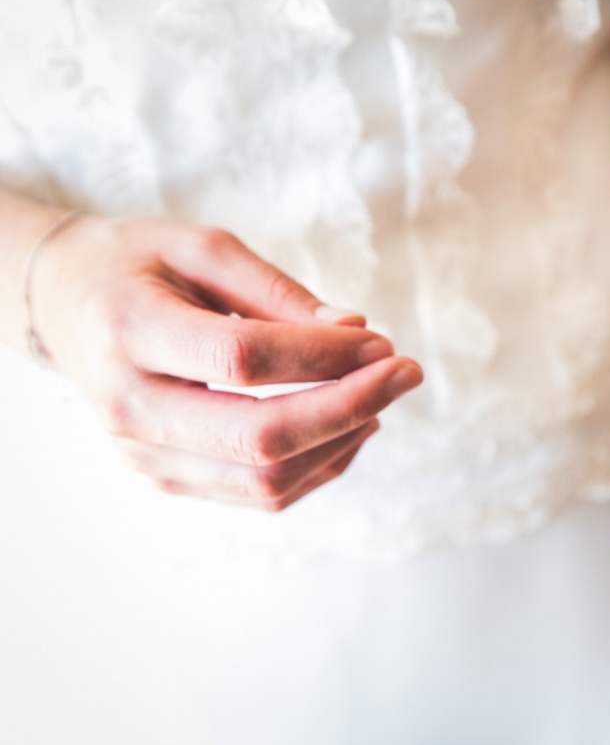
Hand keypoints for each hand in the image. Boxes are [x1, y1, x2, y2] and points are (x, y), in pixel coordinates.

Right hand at [33, 216, 421, 510]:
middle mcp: (129, 407)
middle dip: (350, 407)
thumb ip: (280, 291)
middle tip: (406, 372)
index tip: (381, 340)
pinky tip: (352, 426)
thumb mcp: (204, 249)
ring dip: (342, 441)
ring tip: (381, 393)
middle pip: (259, 438)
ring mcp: (145, 455)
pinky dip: (320, 465)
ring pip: (266, 482)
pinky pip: (260, 495)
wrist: (66, 306)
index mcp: (129, 332)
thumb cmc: (140, 266)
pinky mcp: (168, 478)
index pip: (242, 359)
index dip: (324, 355)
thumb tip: (358, 330)